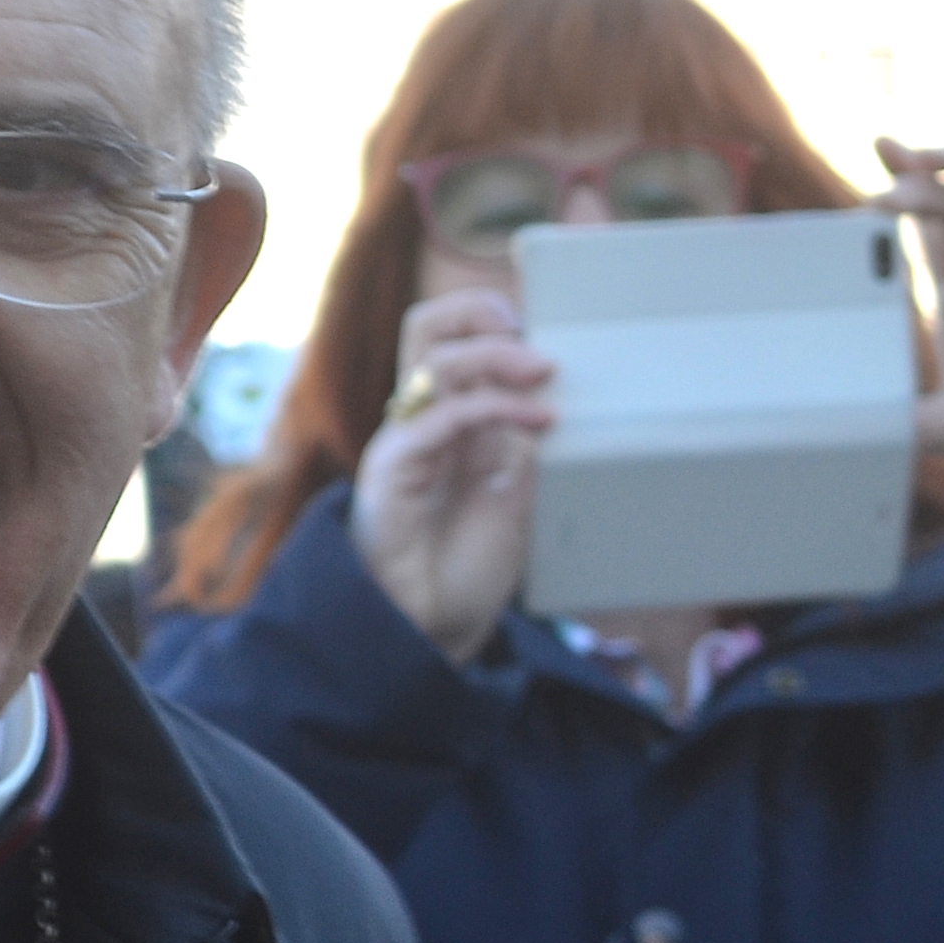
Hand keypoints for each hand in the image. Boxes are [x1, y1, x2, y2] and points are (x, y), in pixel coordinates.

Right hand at [347, 288, 550, 663]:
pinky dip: (497, 406)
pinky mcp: (395, 466)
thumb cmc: (463, 572)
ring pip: (435, 355)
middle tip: (530, 333)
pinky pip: (445, 414)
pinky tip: (537, 421)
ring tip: (544, 374)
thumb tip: (547, 404)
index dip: (489, 322)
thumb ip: (519, 450)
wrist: (426, 631)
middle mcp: (418, 420)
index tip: (543, 340)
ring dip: (497, 354)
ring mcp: (403, 438)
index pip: (451, 342)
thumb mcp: (511, 499)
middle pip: (426, 326)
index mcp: (442, 422)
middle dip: (479, 311)